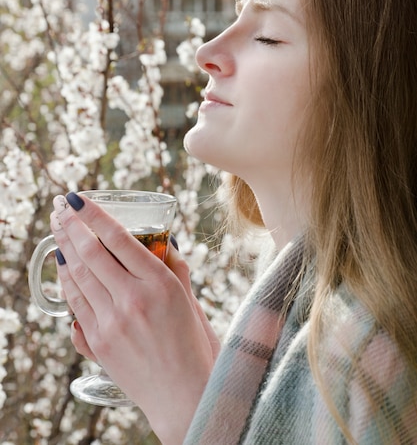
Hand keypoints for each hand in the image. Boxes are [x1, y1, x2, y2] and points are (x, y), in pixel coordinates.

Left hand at [51, 194, 219, 444]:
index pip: (118, 239)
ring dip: (63, 250)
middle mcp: (132, 299)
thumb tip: (164, 243)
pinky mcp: (98, 343)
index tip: (78, 199)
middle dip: (71, 226)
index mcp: (160, 284)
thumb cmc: (196, 347)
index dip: (94, 215)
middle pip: (91, 253)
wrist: (186, 398)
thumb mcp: (191, 300)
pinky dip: (67, 282)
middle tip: (60, 208)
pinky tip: (64, 268)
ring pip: (78, 277)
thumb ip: (175, 269)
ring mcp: (111, 323)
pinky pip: (75, 305)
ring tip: (56, 230)